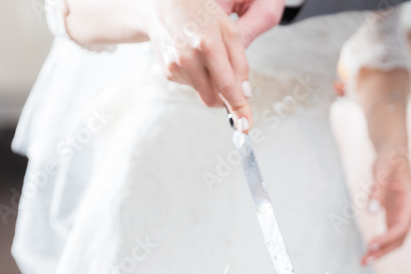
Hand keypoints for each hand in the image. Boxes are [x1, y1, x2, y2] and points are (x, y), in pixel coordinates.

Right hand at [150, 0, 284, 130]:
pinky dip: (198, 77)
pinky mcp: (168, 72)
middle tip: (227, 79)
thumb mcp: (229, 30)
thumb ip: (240, 62)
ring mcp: (176, 67)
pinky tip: (193, 58)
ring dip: (210, 83)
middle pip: (214, 97)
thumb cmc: (201, 14)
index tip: (246, 125)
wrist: (163, 7)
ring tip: (205, 56)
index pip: (227, 86)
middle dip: (225, 96)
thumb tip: (244, 94)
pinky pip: (192, 86)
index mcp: (208, 44)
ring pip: (203, 93)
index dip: (239, 108)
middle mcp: (189, 58)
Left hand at [362, 152, 410, 264]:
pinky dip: (379, 242)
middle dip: (384, 250)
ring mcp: (403, 214)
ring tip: (364, 260)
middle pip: (400, 238)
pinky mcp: (394, 214)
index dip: (387, 237)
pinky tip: (368, 250)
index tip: (372, 244)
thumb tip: (372, 211)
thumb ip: (378, 191)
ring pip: (395, 239)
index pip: (402, 226)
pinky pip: (388, 233)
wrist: (393, 150)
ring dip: (381, 250)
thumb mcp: (382, 170)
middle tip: (366, 260)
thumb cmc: (389, 157)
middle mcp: (410, 211)